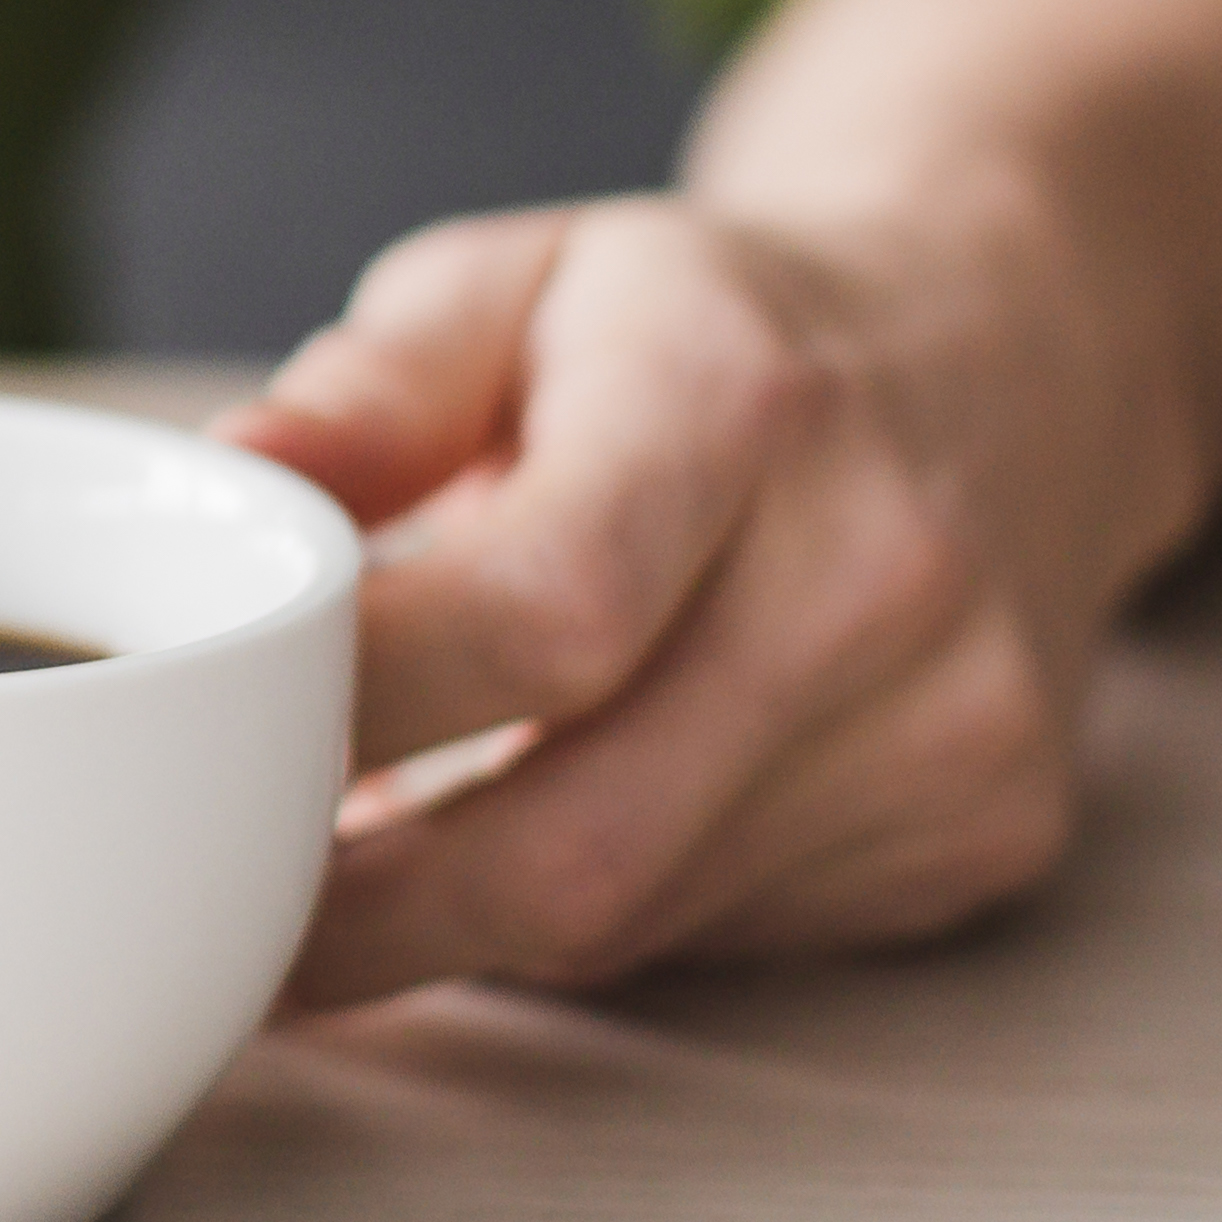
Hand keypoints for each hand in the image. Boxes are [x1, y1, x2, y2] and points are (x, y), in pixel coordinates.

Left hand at [222, 187, 1165, 1007]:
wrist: (1008, 352)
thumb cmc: (700, 324)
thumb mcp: (515, 283)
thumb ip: (366, 392)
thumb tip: (222, 480)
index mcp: (739, 400)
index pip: (545, 610)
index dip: (359, 712)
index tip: (214, 748)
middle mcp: (878, 572)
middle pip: (582, 838)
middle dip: (368, 910)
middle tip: (227, 898)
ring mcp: (955, 726)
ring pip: (636, 919)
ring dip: (463, 919)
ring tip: (357, 851)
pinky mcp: (985, 832)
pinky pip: (725, 938)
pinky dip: (598, 912)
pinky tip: (549, 819)